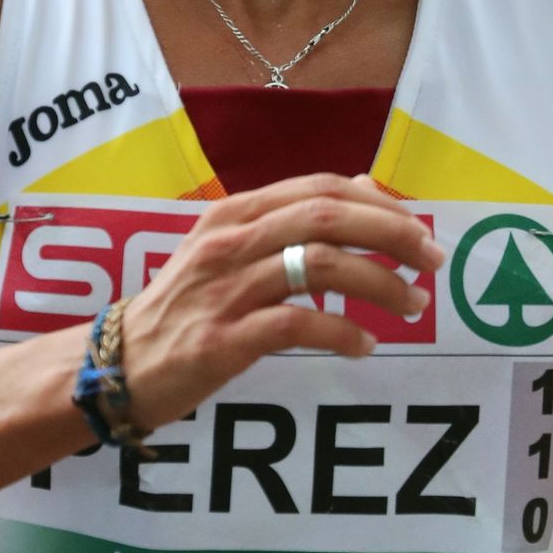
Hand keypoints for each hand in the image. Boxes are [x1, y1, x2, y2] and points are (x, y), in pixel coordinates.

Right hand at [120, 172, 442, 436]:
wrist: (120, 364)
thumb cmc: (184, 307)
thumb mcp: (229, 249)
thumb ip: (290, 220)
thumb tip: (364, 188)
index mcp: (235, 213)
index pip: (321, 188)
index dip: (379, 203)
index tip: (417, 228)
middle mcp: (230, 242)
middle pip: (328, 218)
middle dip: (393, 235)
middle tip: (432, 261)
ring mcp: (225, 290)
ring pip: (319, 266)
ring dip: (379, 283)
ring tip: (411, 305)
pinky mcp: (222, 340)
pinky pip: (296, 325)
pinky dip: (342, 332)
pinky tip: (365, 346)